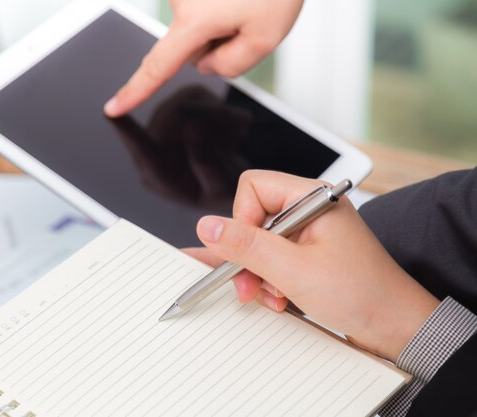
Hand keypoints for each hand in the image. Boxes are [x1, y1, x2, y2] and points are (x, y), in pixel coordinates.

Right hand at [104, 0, 303, 116]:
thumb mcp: (266, 38)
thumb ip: (230, 67)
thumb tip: (206, 65)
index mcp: (195, 19)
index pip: (158, 67)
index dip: (134, 91)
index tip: (114, 107)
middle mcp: (181, 0)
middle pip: (191, 48)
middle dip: (218, 42)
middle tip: (247, 20)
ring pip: (199, 28)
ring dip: (222, 22)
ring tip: (246, 2)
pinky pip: (203, 9)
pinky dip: (221, 8)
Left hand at [110, 86, 250, 207]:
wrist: (235, 183)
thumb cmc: (223, 191)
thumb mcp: (221, 187)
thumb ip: (205, 161)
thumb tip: (192, 126)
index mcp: (158, 178)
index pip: (142, 151)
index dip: (128, 131)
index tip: (110, 114)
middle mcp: (154, 152)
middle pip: (173, 119)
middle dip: (211, 117)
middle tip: (241, 123)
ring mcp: (162, 130)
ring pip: (185, 104)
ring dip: (218, 113)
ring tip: (239, 129)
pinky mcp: (174, 110)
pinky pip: (194, 97)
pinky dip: (217, 108)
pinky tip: (231, 126)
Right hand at [188, 170, 439, 362]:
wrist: (394, 326)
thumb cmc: (361, 293)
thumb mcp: (292, 270)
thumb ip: (246, 245)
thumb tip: (207, 226)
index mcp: (312, 197)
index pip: (253, 187)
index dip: (241, 219)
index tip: (246, 252)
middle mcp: (309, 209)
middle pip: (252, 217)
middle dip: (248, 255)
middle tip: (249, 284)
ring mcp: (309, 232)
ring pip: (259, 242)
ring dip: (258, 273)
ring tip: (272, 295)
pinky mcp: (308, 253)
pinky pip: (272, 259)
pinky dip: (270, 281)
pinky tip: (280, 298)